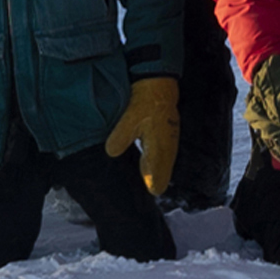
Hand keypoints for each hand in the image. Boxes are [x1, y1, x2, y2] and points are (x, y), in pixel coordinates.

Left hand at [111, 77, 182, 201]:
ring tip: (142, 186)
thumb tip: (111, 153)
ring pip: (161, 166)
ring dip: (151, 174)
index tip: (143, 197)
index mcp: (161, 147)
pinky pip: (160, 156)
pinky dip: (151, 164)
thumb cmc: (146, 99)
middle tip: (140, 197)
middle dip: (151, 185)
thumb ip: (121, 137)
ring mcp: (168, 142)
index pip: (157, 178)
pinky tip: (142, 166)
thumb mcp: (131, 117)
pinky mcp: (165, 135)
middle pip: (161, 175)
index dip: (150, 188)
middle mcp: (168, 148)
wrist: (158, 81)